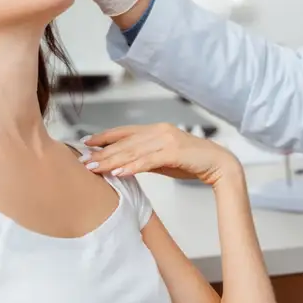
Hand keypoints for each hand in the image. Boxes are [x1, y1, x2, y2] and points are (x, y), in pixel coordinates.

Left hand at [81, 123, 242, 186]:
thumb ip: (145, 158)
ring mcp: (167, 140)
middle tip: (83, 161)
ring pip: (133, 151)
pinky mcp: (174, 151)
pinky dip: (132, 167)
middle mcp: (159, 131)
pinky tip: (118, 173)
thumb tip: (124, 164)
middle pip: (124, 142)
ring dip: (111, 160)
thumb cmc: (192, 162)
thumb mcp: (164, 159)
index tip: (86, 143)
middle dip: (102, 153)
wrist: (218, 164)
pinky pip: (148, 160)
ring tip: (94, 168)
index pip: (124, 132)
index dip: (104, 137)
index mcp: (156, 130)